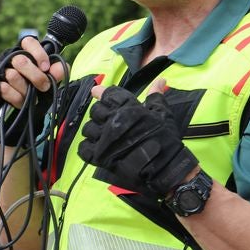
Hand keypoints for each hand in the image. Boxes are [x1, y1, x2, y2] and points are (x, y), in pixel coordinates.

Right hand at [0, 36, 63, 145]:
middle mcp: (9, 58)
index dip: (38, 53)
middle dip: (36, 77)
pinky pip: (5, 89)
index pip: (28, 42)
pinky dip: (17, 98)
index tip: (46, 67)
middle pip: (21, 60)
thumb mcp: (47, 82)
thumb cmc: (32, 92)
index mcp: (24, 53)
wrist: (16, 115)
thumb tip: (59, 68)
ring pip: (13, 75)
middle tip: (44, 87)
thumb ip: (56, 73)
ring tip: (29, 97)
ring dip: (25, 90)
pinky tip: (20, 102)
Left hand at [77, 84, 197, 198]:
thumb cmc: (165, 140)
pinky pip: (83, 148)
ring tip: (103, 134)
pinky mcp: (100, 157)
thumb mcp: (163, 115)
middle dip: (100, 112)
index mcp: (129, 110)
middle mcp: (114, 122)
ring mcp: (105, 140)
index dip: (102, 91)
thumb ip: (156, 96)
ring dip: (94, 129)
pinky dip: (87, 147)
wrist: (165, 169)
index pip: (110, 94)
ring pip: (88, 128)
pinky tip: (96, 146)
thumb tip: (160, 79)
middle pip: (96, 110)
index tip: (96, 91)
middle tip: (108, 119)